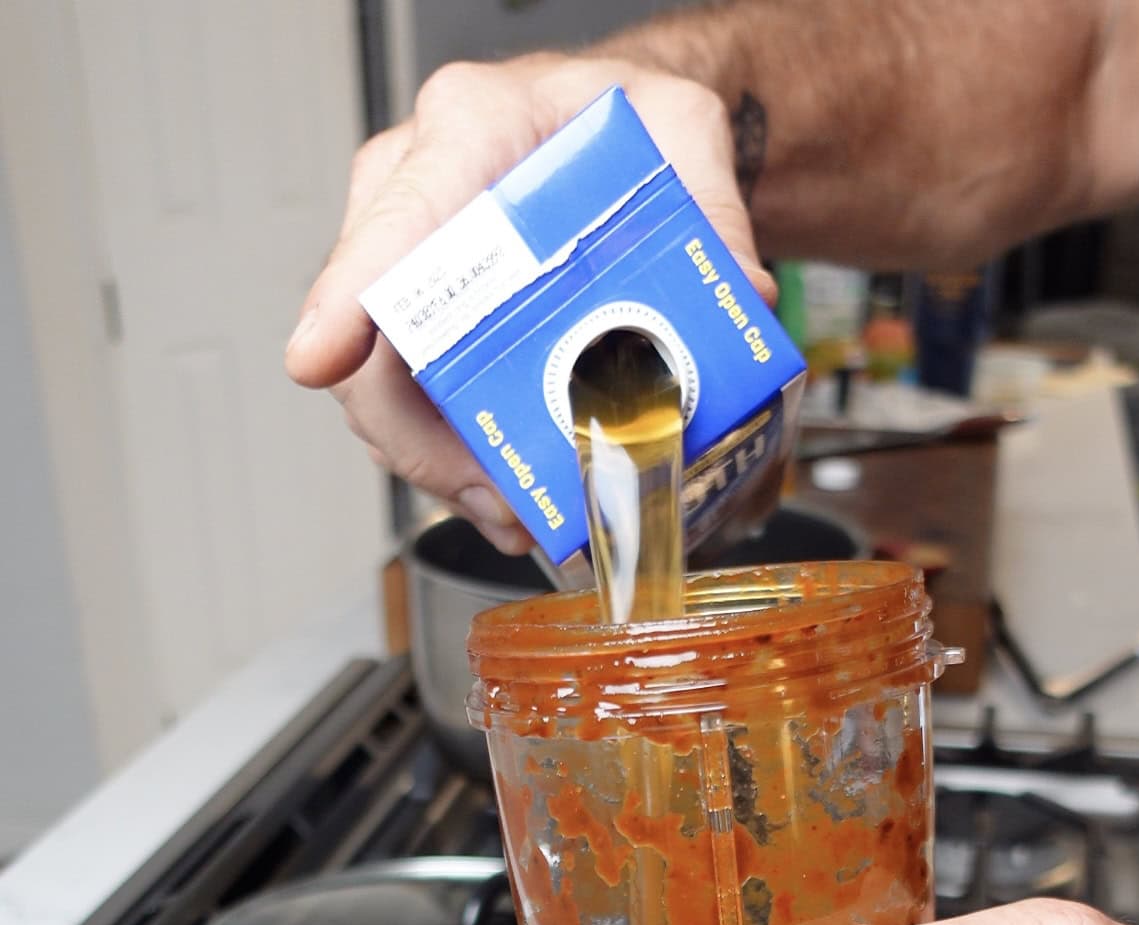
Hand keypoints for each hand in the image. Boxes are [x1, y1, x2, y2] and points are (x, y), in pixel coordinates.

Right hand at [284, 52, 770, 549]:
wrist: (618, 138)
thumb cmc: (625, 121)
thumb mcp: (685, 131)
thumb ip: (714, 206)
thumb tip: (737, 295)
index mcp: (470, 131)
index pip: (393, 223)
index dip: (347, 299)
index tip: (323, 359)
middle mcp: (416, 196)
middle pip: (373, 341)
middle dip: (422, 440)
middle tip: (492, 492)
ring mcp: (411, 268)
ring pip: (388, 393)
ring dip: (444, 469)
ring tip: (516, 511)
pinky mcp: (427, 327)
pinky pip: (416, 408)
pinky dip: (459, 463)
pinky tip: (510, 491)